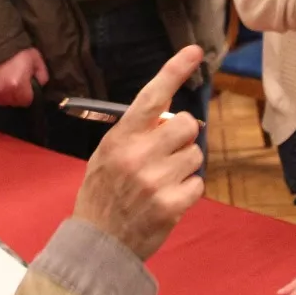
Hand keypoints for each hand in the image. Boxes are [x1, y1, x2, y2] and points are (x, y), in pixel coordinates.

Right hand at [0, 48, 47, 106]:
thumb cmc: (16, 51)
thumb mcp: (35, 59)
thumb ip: (42, 75)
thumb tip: (40, 85)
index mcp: (18, 85)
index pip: (27, 101)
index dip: (28, 93)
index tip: (26, 86)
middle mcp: (4, 92)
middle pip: (14, 102)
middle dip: (17, 95)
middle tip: (16, 81)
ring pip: (2, 101)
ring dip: (5, 95)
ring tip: (5, 82)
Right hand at [72, 46, 204, 260]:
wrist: (97, 242)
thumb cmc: (103, 192)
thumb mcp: (108, 153)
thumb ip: (137, 132)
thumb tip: (172, 111)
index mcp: (121, 137)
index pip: (153, 95)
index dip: (174, 70)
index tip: (194, 51)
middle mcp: (138, 154)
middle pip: (188, 125)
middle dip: (184, 136)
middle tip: (168, 152)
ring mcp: (155, 180)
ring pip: (196, 155)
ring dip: (185, 165)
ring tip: (162, 181)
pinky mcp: (171, 205)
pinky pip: (198, 184)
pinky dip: (188, 190)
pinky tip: (167, 199)